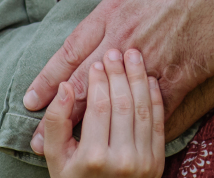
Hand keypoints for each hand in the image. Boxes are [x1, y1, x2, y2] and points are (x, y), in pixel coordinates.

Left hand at [26, 0, 213, 150]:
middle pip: (83, 83)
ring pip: (114, 102)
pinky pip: (155, 108)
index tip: (31, 99)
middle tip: (35, 138)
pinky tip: (129, 143)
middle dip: (59, 114)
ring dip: (94, 128)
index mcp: (114, 10)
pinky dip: (142, 128)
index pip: (71, 50)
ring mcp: (150, 59)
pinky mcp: (179, 74)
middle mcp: (124, 38)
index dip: (49, 77)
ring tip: (77, 151)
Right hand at [43, 49, 164, 177]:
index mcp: (93, 156)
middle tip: (115, 52)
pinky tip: (148, 79)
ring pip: (142, 109)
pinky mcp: (157, 161)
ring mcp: (143, 161)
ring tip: (133, 56)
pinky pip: (157, 122)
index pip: (98, 106)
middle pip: (122, 103)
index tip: (96, 63)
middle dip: (119, 73)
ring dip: (138, 78)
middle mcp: (121, 159)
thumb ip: (56, 122)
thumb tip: (64, 87)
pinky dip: (154, 97)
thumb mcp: (56, 158)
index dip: (98, 80)